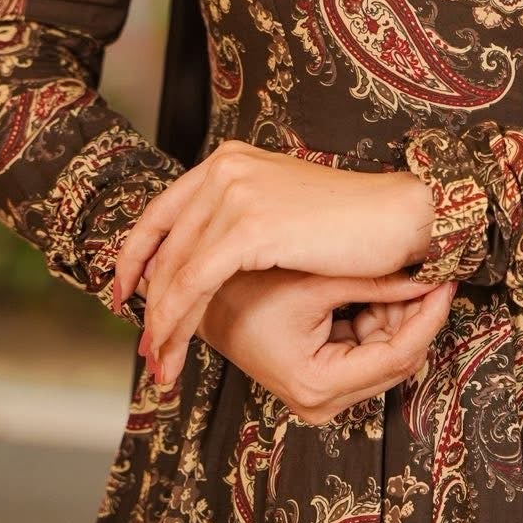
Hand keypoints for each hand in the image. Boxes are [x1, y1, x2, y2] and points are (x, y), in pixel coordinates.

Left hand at [114, 140, 434, 378]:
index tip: (123, 296)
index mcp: (229, 161)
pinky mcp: (248, 225)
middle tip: (143, 347)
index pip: (162, 212)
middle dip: (147, 302)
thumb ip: (240, 222)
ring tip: (159, 361)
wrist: (399, 217)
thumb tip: (205, 256)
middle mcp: (224, 168)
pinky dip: (179, 320)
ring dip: (162, 323)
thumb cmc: (352, 224)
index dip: (134, 257)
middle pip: (163, 245)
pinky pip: (195, 282)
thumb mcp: (282, 213)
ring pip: (176, 269)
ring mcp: (234, 193)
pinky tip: (176, 348)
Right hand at [191, 265, 455, 423]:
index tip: (447, 281)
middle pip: (397, 361)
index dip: (429, 316)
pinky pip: (367, 352)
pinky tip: (382, 288)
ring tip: (407, 274)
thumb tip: (431, 275)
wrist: (201, 300)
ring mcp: (321, 397)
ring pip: (386, 356)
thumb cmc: (247, 288)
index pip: (399, 356)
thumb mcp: (317, 282)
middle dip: (415, 316)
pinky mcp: (321, 382)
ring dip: (399, 316)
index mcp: (318, 384)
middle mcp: (322, 403)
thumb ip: (377, 283)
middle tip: (432, 272)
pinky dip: (378, 320)